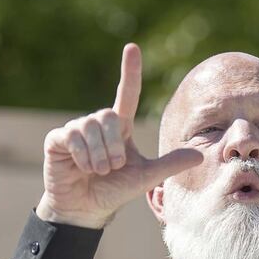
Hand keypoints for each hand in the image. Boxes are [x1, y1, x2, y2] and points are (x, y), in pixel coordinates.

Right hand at [36, 43, 202, 227]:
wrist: (86, 210)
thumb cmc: (115, 191)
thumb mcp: (145, 178)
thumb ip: (169, 165)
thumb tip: (200, 156)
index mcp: (120, 129)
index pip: (127, 94)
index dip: (130, 72)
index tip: (132, 48)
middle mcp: (98, 124)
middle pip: (109, 116)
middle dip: (114, 146)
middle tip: (114, 168)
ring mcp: (76, 130)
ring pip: (91, 125)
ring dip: (100, 154)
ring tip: (100, 171)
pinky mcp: (57, 139)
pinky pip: (72, 136)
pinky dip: (82, 155)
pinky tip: (83, 168)